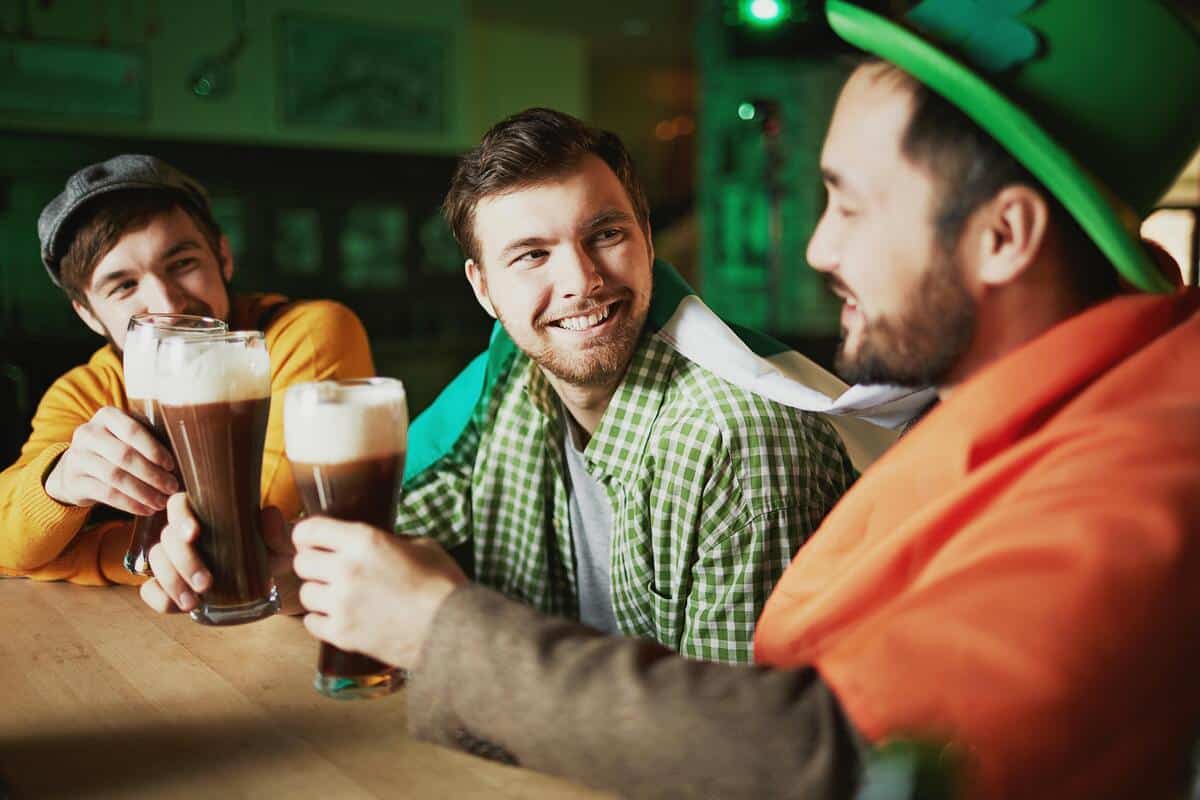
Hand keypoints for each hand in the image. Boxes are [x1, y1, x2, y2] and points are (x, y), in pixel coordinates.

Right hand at [44, 406, 177, 514]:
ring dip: (144, 492)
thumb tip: (186, 455)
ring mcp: (77, 457)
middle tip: (172, 488)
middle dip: (153, 474)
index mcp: (107, 416)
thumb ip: (152, 439)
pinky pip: (106, 494)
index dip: (154, 449)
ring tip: (162, 501)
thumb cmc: (116, 449)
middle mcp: (88, 433)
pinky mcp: (73, 481)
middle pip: (125, 455)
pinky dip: (130, 503)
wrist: (75, 469)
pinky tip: (146, 509)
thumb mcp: (129, 437)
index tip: (171, 466)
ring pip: (115, 476)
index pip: (133, 431)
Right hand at [140, 493, 299, 613]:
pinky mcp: (170, 586)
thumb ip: (278, 532)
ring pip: (157, 561)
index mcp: (206, 514)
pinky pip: (150, 590)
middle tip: (207, 583)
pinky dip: (159, 598)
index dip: (180, 517)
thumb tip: (268, 513)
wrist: (270, 584)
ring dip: (172, 581)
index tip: (194, 534)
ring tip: (195, 601)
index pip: (179, 505)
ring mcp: (174, 561)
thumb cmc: (272, 554)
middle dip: (183, 561)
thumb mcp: (282, 545)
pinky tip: (179, 607)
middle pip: (166, 537)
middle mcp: (184, 535)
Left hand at [292, 519, 466, 669]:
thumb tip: (379, 544)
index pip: (309, 530)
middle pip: (301, 562)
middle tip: (328, 569)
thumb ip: (391, 541)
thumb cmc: (443, 585)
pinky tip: (339, 616)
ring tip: (338, 596)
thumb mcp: (422, 546)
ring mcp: (341, 604)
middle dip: (314, 564)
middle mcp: (345, 569)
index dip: (307, 535)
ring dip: (319, 593)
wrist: (452, 629)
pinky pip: (311, 623)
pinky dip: (321, 619)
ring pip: (305, 593)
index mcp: (364, 540)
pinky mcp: (342, 634)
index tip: (313, 541)